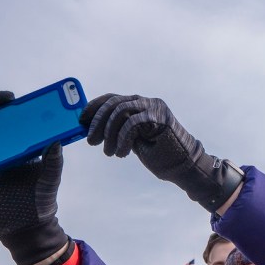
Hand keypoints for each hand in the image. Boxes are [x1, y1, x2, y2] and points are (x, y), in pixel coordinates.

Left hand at [81, 94, 243, 211]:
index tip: (81, 121)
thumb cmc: (158, 155)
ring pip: (120, 111)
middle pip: (113, 103)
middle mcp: (147, 102)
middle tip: (90, 141)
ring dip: (109, 134)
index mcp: (140, 104)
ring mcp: (154, 108)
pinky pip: (132, 124)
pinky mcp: (159, 118)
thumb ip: (119, 131)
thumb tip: (93, 130)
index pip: (112, 98)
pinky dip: (122, 139)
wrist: (184, 166)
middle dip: (98, 122)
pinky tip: (121, 153)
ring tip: (109, 152)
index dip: (94, 107)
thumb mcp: (132, 140)